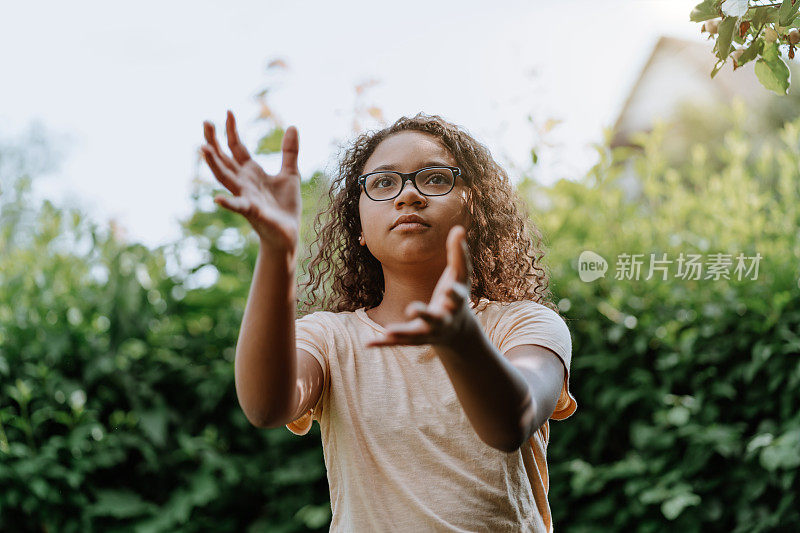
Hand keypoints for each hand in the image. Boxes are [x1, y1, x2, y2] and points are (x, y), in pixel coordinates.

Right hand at [200, 110, 300, 253]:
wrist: (289, 233)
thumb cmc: (285, 206)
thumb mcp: (291, 173)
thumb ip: (289, 152)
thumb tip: (292, 126)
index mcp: (251, 172)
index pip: (236, 148)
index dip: (231, 130)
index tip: (228, 111)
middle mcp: (243, 182)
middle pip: (224, 159)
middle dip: (214, 141)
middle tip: (206, 122)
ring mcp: (245, 196)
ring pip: (225, 178)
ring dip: (214, 164)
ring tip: (203, 148)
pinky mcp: (253, 212)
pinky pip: (238, 206)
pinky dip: (228, 203)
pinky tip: (218, 199)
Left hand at [366, 225, 474, 349]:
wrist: (457, 331)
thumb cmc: (456, 295)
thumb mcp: (461, 276)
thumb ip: (459, 254)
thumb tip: (459, 228)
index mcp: (455, 302)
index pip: (456, 296)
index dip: (453, 294)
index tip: (449, 290)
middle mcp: (443, 319)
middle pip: (434, 318)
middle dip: (424, 314)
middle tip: (412, 309)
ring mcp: (428, 331)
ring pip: (415, 334)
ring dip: (402, 332)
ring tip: (388, 331)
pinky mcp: (415, 339)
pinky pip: (398, 342)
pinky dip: (384, 343)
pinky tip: (368, 343)